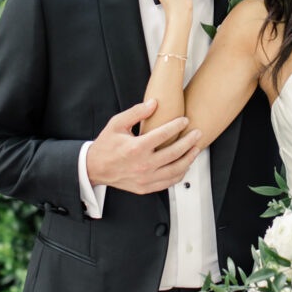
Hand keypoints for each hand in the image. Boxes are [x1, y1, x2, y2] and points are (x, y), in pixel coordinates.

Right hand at [85, 99, 200, 193]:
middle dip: (189, 141)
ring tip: (196, 149)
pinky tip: (185, 165)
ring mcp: (145, 178)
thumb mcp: (116, 123)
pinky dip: (179, 174)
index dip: (177, 126)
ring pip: (175, 170)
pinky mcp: (145, 188)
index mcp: (136, 147)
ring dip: (189, 159)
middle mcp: (143, 165)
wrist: (94, 168)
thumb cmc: (105, 145)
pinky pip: (168, 183)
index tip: (185, 120)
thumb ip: (136, 112)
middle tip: (197, 133)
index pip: (164, 134)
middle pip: (174, 153)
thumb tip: (154, 103)